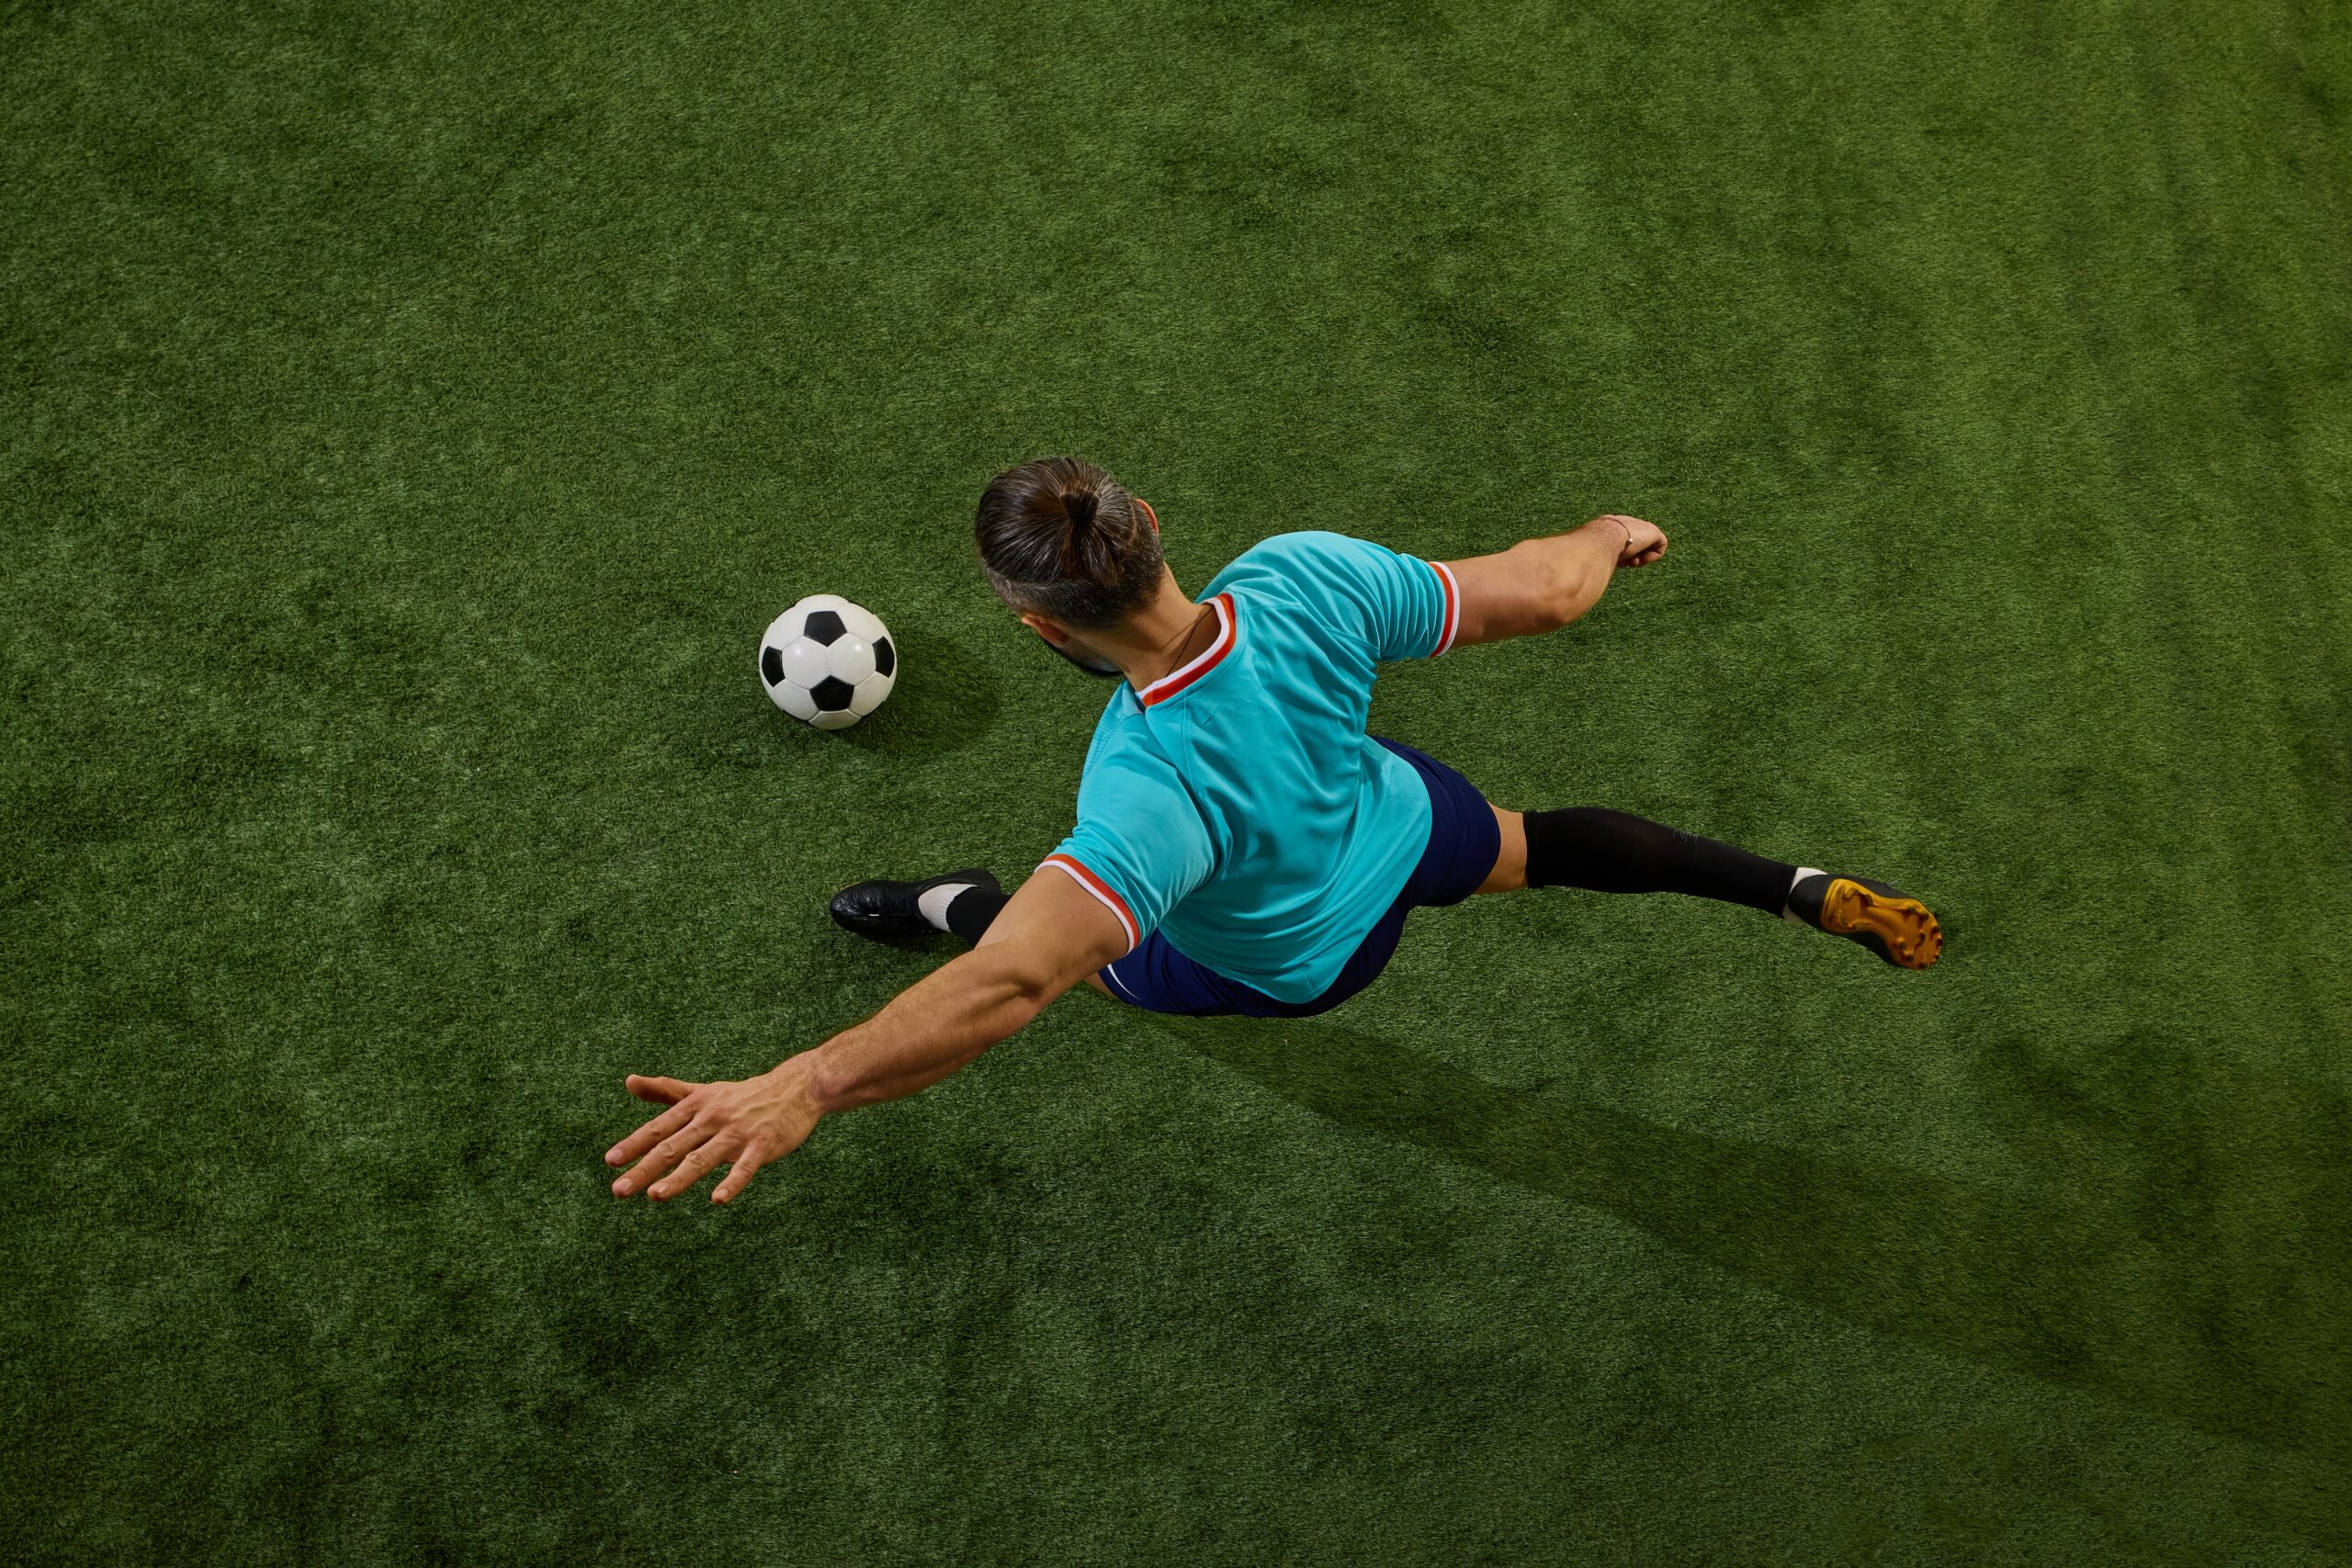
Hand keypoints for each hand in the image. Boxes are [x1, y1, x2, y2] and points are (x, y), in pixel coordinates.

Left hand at [604, 1061, 825, 1203]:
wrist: (796, 1087)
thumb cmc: (744, 1095)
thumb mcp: (704, 1091)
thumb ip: (666, 1091)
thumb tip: (628, 1081)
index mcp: (697, 1106)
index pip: (660, 1128)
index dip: (634, 1144)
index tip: (610, 1161)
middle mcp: (713, 1118)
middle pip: (674, 1146)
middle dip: (645, 1169)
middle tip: (619, 1190)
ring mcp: (738, 1132)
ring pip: (703, 1158)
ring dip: (679, 1177)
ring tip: (655, 1195)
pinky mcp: (763, 1145)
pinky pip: (745, 1167)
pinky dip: (732, 1183)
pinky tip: (717, 1200)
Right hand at [1595, 514, 1666, 567]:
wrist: (1603, 538)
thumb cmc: (1594, 546)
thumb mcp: (1593, 549)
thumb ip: (1597, 552)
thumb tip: (1588, 566)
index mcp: (1611, 523)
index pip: (1621, 539)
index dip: (1621, 553)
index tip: (1617, 561)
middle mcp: (1628, 522)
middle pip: (1635, 542)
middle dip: (1632, 555)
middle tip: (1626, 563)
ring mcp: (1641, 526)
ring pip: (1647, 546)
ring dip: (1641, 558)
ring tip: (1632, 562)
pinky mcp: (1654, 532)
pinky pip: (1660, 546)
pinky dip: (1652, 557)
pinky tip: (1641, 559)